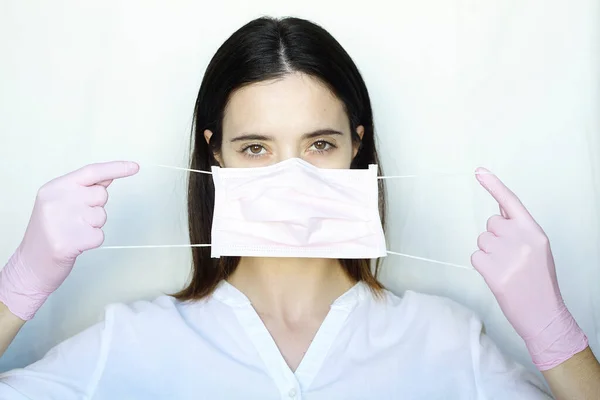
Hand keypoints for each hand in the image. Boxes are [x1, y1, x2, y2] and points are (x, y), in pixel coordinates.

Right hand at [0, 161, 138, 320]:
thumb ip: (84, 188)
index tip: (135, 167)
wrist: (31, 264)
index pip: (91, 171)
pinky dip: (92, 241)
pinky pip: (100, 235)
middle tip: (75, 219)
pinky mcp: (73, 240)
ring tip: (72, 232)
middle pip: (101, 195)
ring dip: (93, 226)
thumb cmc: (50, 231)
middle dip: (95, 207)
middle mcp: (58, 200)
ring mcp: (64, 220)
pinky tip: (75, 244)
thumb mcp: (60, 202)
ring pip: (102, 216)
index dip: (116, 168)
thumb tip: (110, 176)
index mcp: (54, 187)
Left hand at [471, 168, 587, 370]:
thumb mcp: (538, 248)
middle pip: (491, 224)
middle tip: (511, 258)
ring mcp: (506, 255)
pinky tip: (498, 276)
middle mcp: (521, 240)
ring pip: (482, 240)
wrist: (544, 314)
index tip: (478, 171)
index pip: (511, 202)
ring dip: (489, 252)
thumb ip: (520, 228)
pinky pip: (475, 256)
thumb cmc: (539, 281)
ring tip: (507, 269)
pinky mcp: (493, 271)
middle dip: (495, 237)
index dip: (494, 185)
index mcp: (535, 232)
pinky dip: (482, 265)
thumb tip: (500, 207)